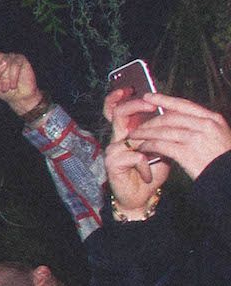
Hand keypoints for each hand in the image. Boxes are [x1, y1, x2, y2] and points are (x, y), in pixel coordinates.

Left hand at [0, 20, 43, 113]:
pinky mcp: (20, 59)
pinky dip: (12, 78)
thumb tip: (1, 64)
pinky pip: (14, 66)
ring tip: (7, 86)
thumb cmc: (3, 90)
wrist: (19, 96)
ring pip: (3, 64)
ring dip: (4, 78)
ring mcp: (10, 56)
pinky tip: (13, 85)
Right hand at [102, 99, 169, 214]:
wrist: (141, 197)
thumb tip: (172, 112)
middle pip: (118, 113)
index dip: (119, 97)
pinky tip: (149, 175)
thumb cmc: (151, 171)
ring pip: (128, 134)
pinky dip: (145, 165)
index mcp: (127, 131)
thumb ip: (161, 132)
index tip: (131, 88)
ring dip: (148, 142)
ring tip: (157, 150)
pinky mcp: (112, 163)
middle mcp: (117, 138)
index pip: (116, 108)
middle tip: (151, 105)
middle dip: (134, 105)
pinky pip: (134, 156)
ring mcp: (113, 150)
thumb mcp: (160, 147)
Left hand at [122, 94, 230, 181]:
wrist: (228, 178)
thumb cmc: (223, 160)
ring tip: (134, 136)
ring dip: (145, 133)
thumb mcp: (218, 136)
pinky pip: (161, 145)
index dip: (164, 100)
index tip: (149, 96)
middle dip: (151, 121)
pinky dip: (149, 145)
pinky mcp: (187, 153)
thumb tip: (177, 119)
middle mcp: (205, 125)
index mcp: (213, 119)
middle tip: (137, 125)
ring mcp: (196, 138)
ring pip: (163, 130)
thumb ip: (200, 126)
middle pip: (171, 117)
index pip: (184, 105)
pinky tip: (142, 147)